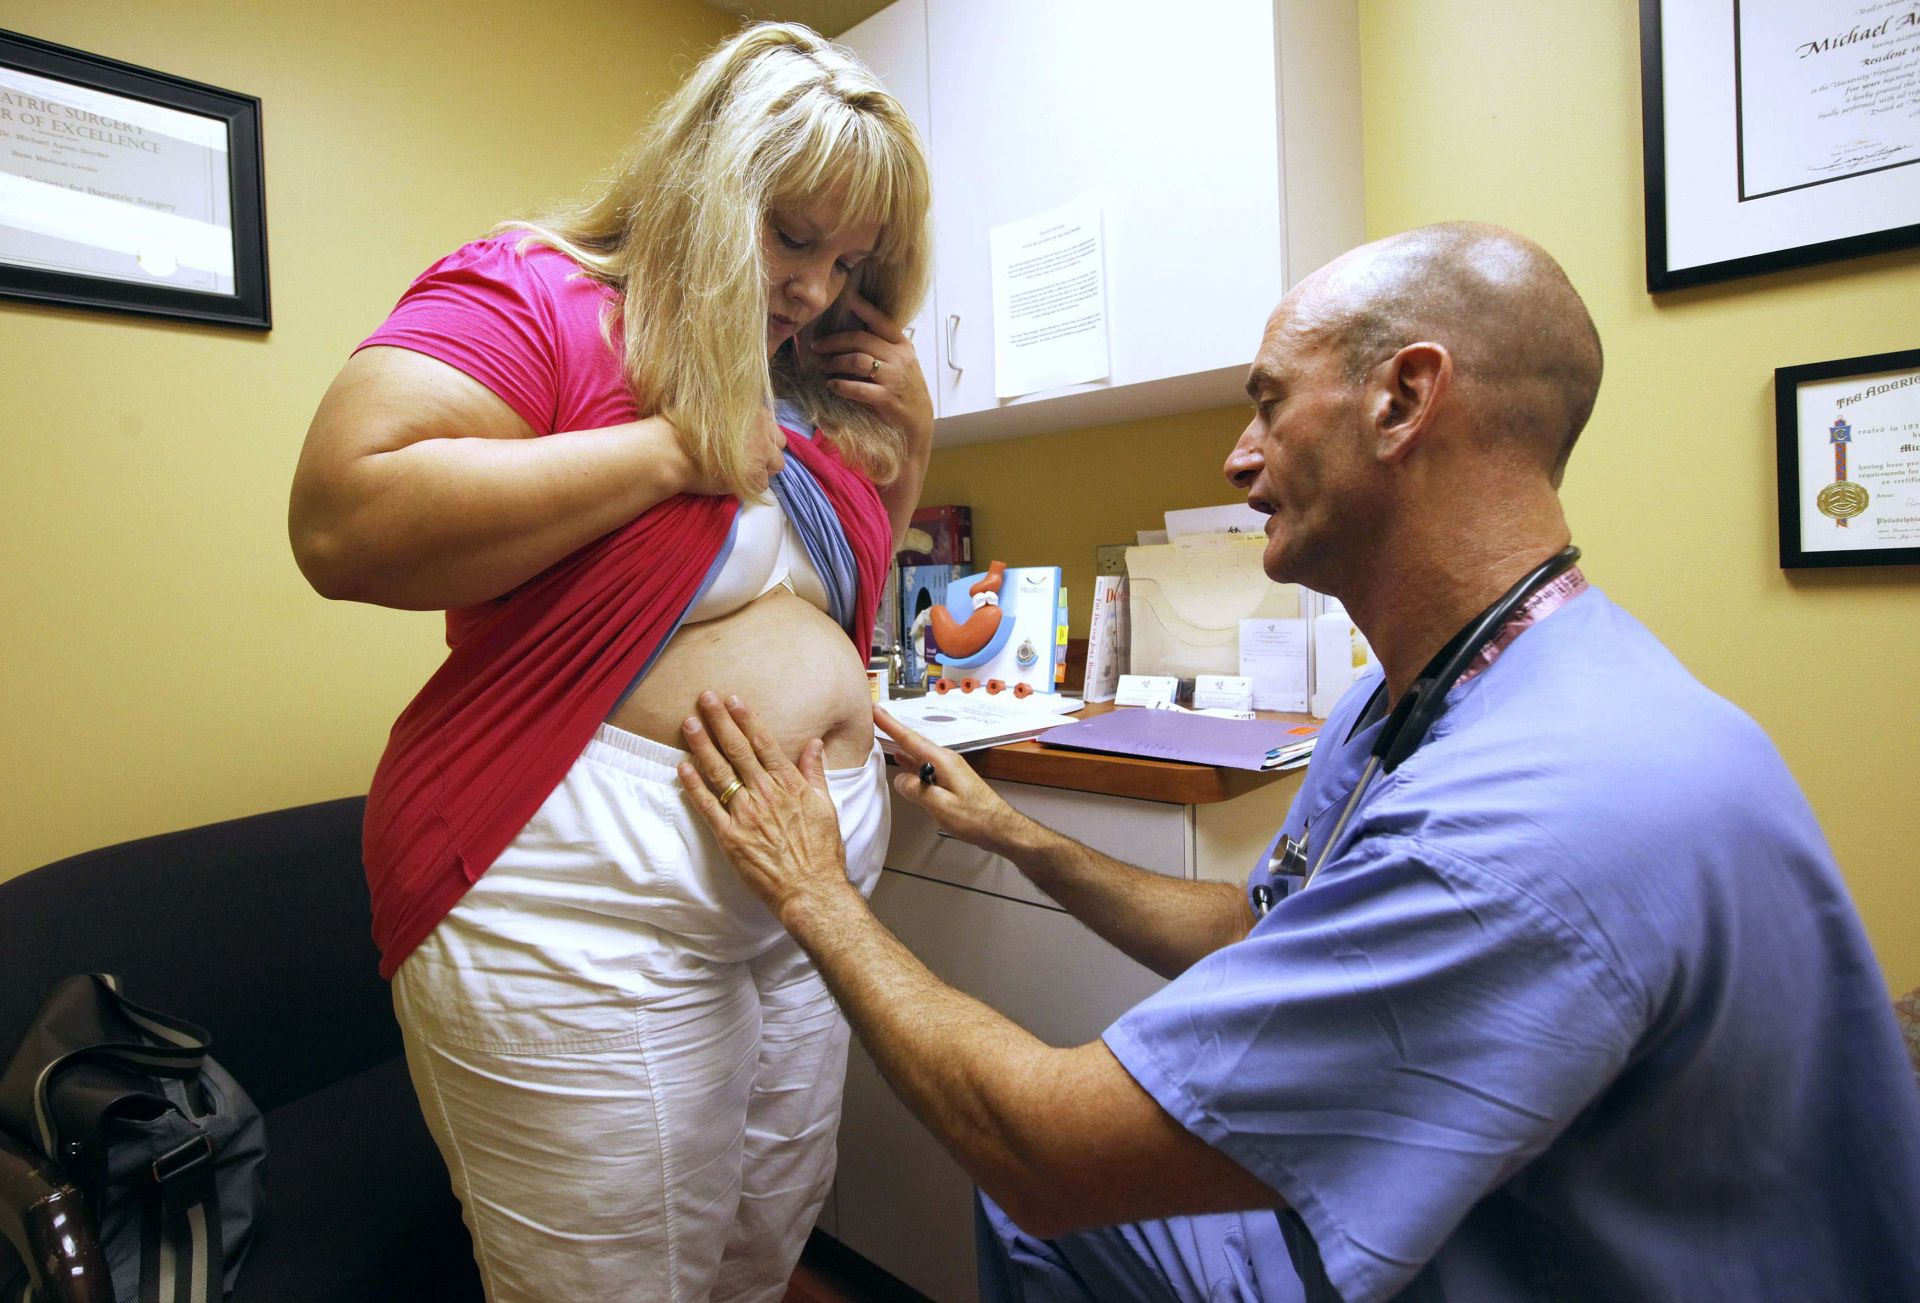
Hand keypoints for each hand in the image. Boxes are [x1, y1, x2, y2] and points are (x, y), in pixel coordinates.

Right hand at [668, 409, 787, 496]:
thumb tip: (738, 427)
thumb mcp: (709, 408)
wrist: (669, 450)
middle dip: (766, 453)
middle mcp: (761, 429)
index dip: (760, 438)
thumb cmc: (680, 428)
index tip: (747, 445)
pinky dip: (751, 486)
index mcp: (750, 409)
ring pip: (776, 465)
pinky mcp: (754, 475)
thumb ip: (731, 416)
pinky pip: (763, 485)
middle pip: (779, 445)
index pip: (771, 426)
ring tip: (740, 472)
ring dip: (762, 469)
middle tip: (746, 460)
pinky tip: (734, 482)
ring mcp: (760, 452)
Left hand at [677, 692, 855, 924]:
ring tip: (689, 723)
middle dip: (719, 722)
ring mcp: (746, 815)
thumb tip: (813, 745)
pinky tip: (682, 766)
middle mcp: (766, 794)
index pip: (764, 744)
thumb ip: (815, 774)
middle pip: (738, 750)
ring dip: (702, 745)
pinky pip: (707, 806)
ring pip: (719, 773)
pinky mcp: (730, 837)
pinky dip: (693, 785)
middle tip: (705, 698)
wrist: (811, 890)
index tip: (733, 700)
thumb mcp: (826, 807)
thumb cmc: (822, 852)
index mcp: (789, 785)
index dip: (746, 719)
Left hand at [812, 292, 932, 450]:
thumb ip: (884, 347)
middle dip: (834, 341)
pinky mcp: (886, 398)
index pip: (881, 320)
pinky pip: (858, 388)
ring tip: (824, 367)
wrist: (918, 421)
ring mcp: (894, 378)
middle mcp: (899, 358)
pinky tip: (832, 385)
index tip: (846, 297)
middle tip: (817, 346)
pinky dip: (841, 385)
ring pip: (857, 361)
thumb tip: (853, 334)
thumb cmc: (905, 390)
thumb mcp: (902, 363)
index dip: (863, 307)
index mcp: (903, 345)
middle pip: (861, 339)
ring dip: (835, 362)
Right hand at [874, 706, 1034, 859]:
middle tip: (874, 718)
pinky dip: (911, 762)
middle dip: (893, 730)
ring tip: (884, 737)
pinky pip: (926, 766)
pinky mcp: (951, 780)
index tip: (874, 710)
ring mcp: (949, 769)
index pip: (910, 739)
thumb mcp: (940, 805)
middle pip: (913, 742)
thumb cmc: (976, 818)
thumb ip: (916, 790)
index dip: (890, 724)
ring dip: (900, 746)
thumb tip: (900, 779)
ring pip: (919, 755)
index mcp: (942, 761)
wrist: (1000, 827)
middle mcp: (946, 760)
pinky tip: (904, 762)